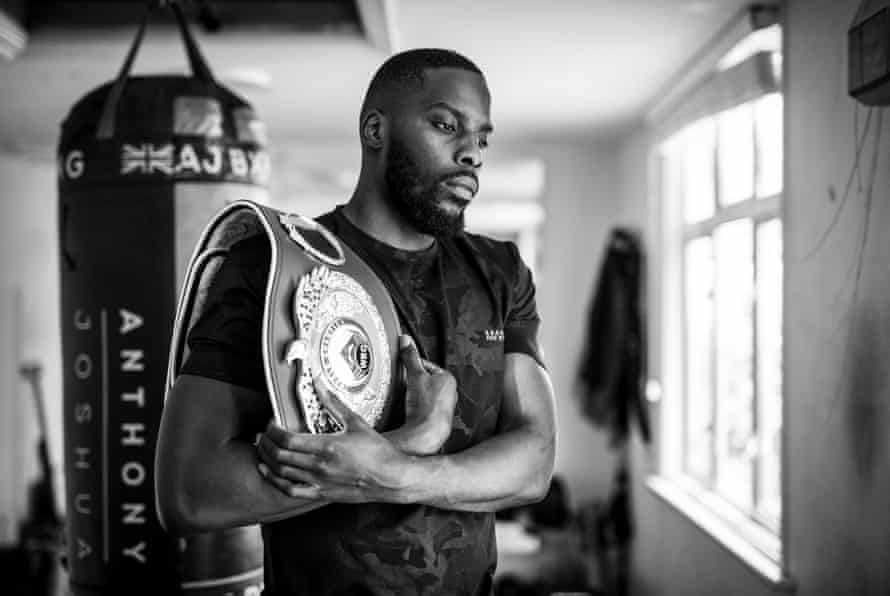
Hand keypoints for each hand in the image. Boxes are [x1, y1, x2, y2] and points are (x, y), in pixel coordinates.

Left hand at [256, 380, 409, 502]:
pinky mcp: (322, 494)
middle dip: (266, 443)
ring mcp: (319, 482)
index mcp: (327, 446)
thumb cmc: (377, 450)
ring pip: (281, 473)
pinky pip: (291, 490)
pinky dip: (275, 481)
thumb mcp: (356, 422)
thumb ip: (334, 403)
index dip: (273, 430)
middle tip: (263, 433)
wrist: (391, 477)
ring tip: (263, 448)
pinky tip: (269, 472)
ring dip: (267, 459)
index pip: (287, 439)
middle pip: (279, 456)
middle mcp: (319, 466)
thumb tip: (320, 383)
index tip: (272, 422)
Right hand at [395, 335, 457, 454]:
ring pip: (424, 394)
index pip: (427, 365)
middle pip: (426, 380)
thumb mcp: (415, 375)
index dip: (413, 365)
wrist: (426, 433)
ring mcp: (443, 406)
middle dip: (414, 381)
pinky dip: (416, 407)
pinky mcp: (435, 418)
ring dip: (414, 395)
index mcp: (448, 378)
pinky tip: (409, 410)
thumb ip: (410, 357)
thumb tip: (406, 341)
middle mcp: (450, 392)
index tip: (404, 367)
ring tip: (406, 398)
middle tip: (404, 384)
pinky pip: (423, 408)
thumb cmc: (426, 407)